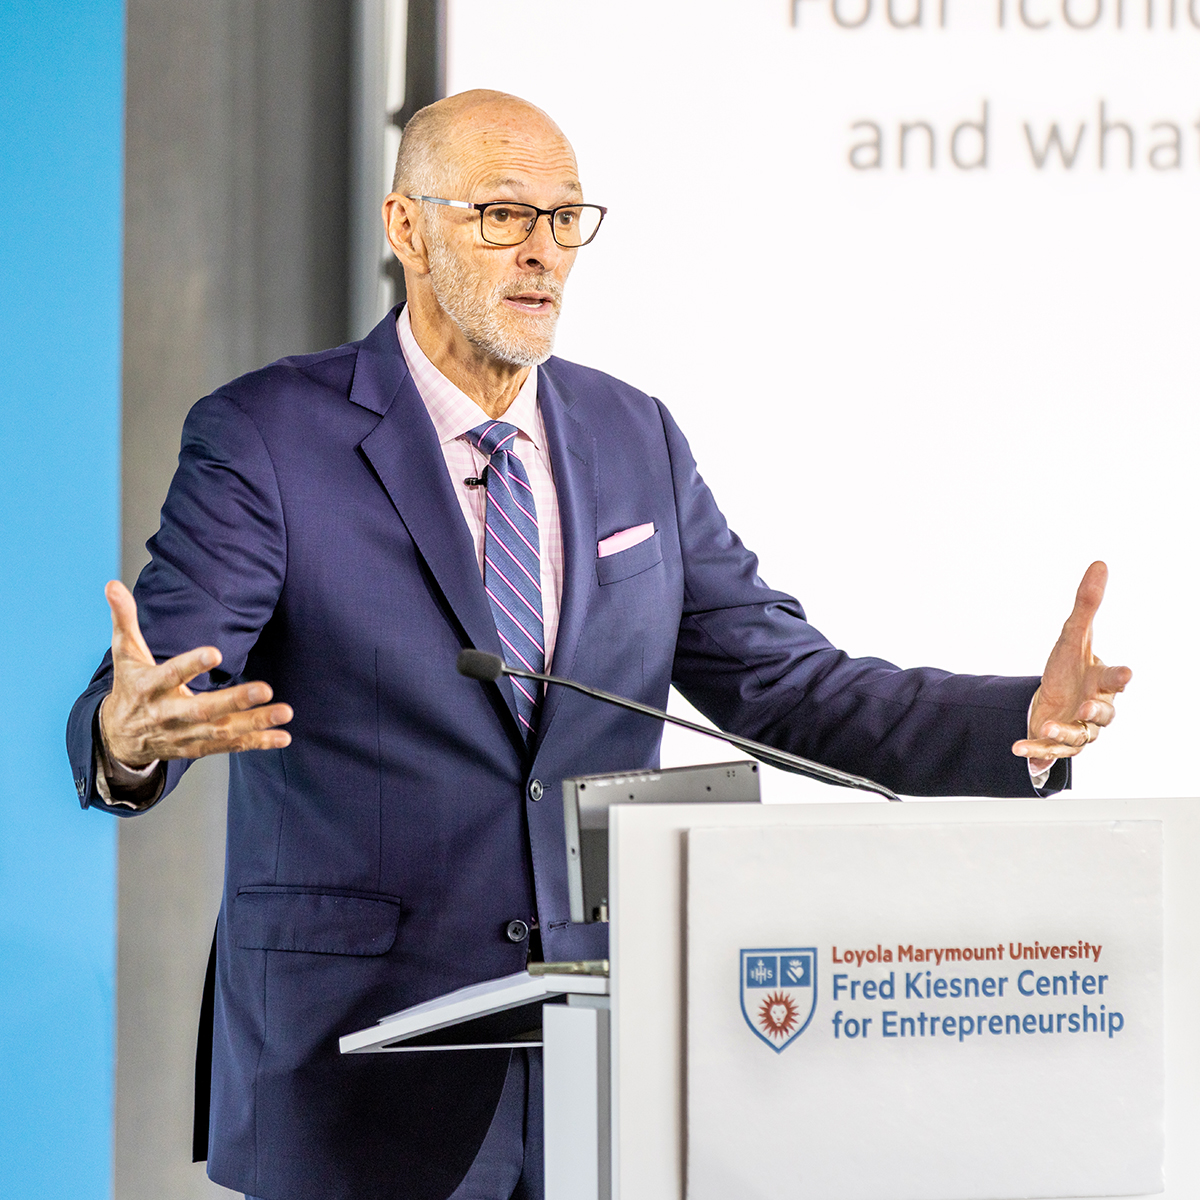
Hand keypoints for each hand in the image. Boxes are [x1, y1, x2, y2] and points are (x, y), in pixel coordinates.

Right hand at [98, 579, 292, 766]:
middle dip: (234, 701)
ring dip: (255, 722)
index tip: (215, 652)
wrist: (119, 738)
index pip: (171, 674)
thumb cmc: (130, 686)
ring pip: (222, 730)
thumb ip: (124, 619)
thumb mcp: (124, 653)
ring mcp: (185, 734)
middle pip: (202, 710)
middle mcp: (168, 714)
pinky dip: (257, 742)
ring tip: (284, 712)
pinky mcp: (199, 747)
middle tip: (266, 689)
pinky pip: (230, 745)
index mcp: (149, 687)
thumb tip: (113, 584)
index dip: (191, 665)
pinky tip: (283, 737)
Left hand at [1012, 561, 1130, 772]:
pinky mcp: (1059, 744)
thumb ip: (1086, 604)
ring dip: (1064, 733)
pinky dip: (1035, 751)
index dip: (1120, 676)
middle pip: (1104, 713)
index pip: (1115, 678)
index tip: (1126, 672)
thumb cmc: (1070, 667)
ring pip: (1080, 736)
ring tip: (1047, 727)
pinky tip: (1017, 747)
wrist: (1054, 698)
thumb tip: (1099, 564)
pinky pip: (1051, 752)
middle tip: (1085, 705)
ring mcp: (1079, 728)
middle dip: (1097, 710)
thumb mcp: (1072, 635)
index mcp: (1101, 681)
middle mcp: (1095, 707)